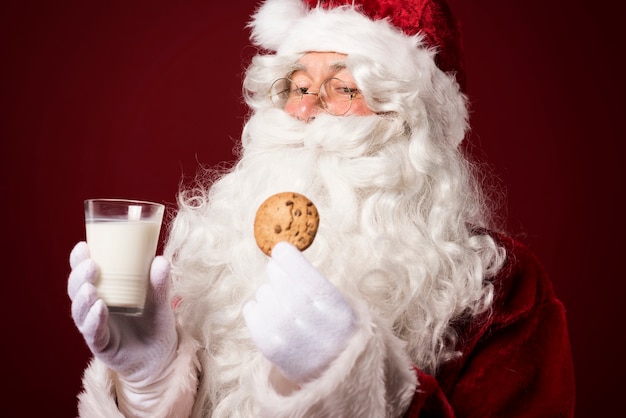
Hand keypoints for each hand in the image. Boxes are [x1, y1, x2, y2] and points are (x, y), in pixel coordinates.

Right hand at [67, 241, 176, 382]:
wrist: (161, 357)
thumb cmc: (155, 323)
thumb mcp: (160, 301)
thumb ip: (159, 283)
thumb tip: (160, 260)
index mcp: (105, 290)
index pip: (85, 273)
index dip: (79, 260)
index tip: (83, 245)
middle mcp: (94, 307)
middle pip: (76, 289)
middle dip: (79, 276)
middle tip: (91, 264)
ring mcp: (95, 326)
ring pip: (79, 311)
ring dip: (83, 298)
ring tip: (90, 288)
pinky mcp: (101, 345)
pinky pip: (93, 332)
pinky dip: (94, 320)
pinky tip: (99, 309)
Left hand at [243, 242, 355, 383]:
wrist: (335, 379)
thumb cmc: (336, 334)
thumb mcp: (342, 307)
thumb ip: (317, 283)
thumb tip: (283, 253)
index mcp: (336, 309)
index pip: (304, 273)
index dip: (288, 257)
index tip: (281, 250)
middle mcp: (312, 322)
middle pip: (280, 280)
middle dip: (276, 272)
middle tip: (278, 274)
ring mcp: (290, 337)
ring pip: (264, 294)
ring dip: (268, 291)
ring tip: (280, 302)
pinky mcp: (271, 349)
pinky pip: (252, 312)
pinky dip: (255, 307)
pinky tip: (267, 312)